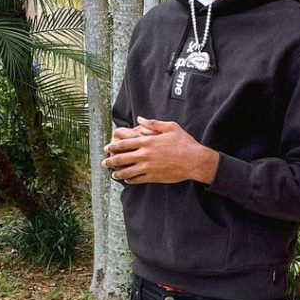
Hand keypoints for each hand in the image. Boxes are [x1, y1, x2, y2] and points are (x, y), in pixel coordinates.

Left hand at [103, 116, 218, 184]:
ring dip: (118, 173)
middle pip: (122, 158)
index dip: (113, 146)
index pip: (124, 144)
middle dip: (110, 160)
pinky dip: (130, 180)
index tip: (107, 148)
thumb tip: (140, 120)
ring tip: (113, 174)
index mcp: (147, 141)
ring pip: (127, 171)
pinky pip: (138, 179)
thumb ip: (153, 123)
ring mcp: (148, 167)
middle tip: (104, 162)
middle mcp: (145, 154)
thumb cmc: (184, 143)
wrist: (194, 160)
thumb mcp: (171, 127)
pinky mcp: (153, 177)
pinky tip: (126, 180)